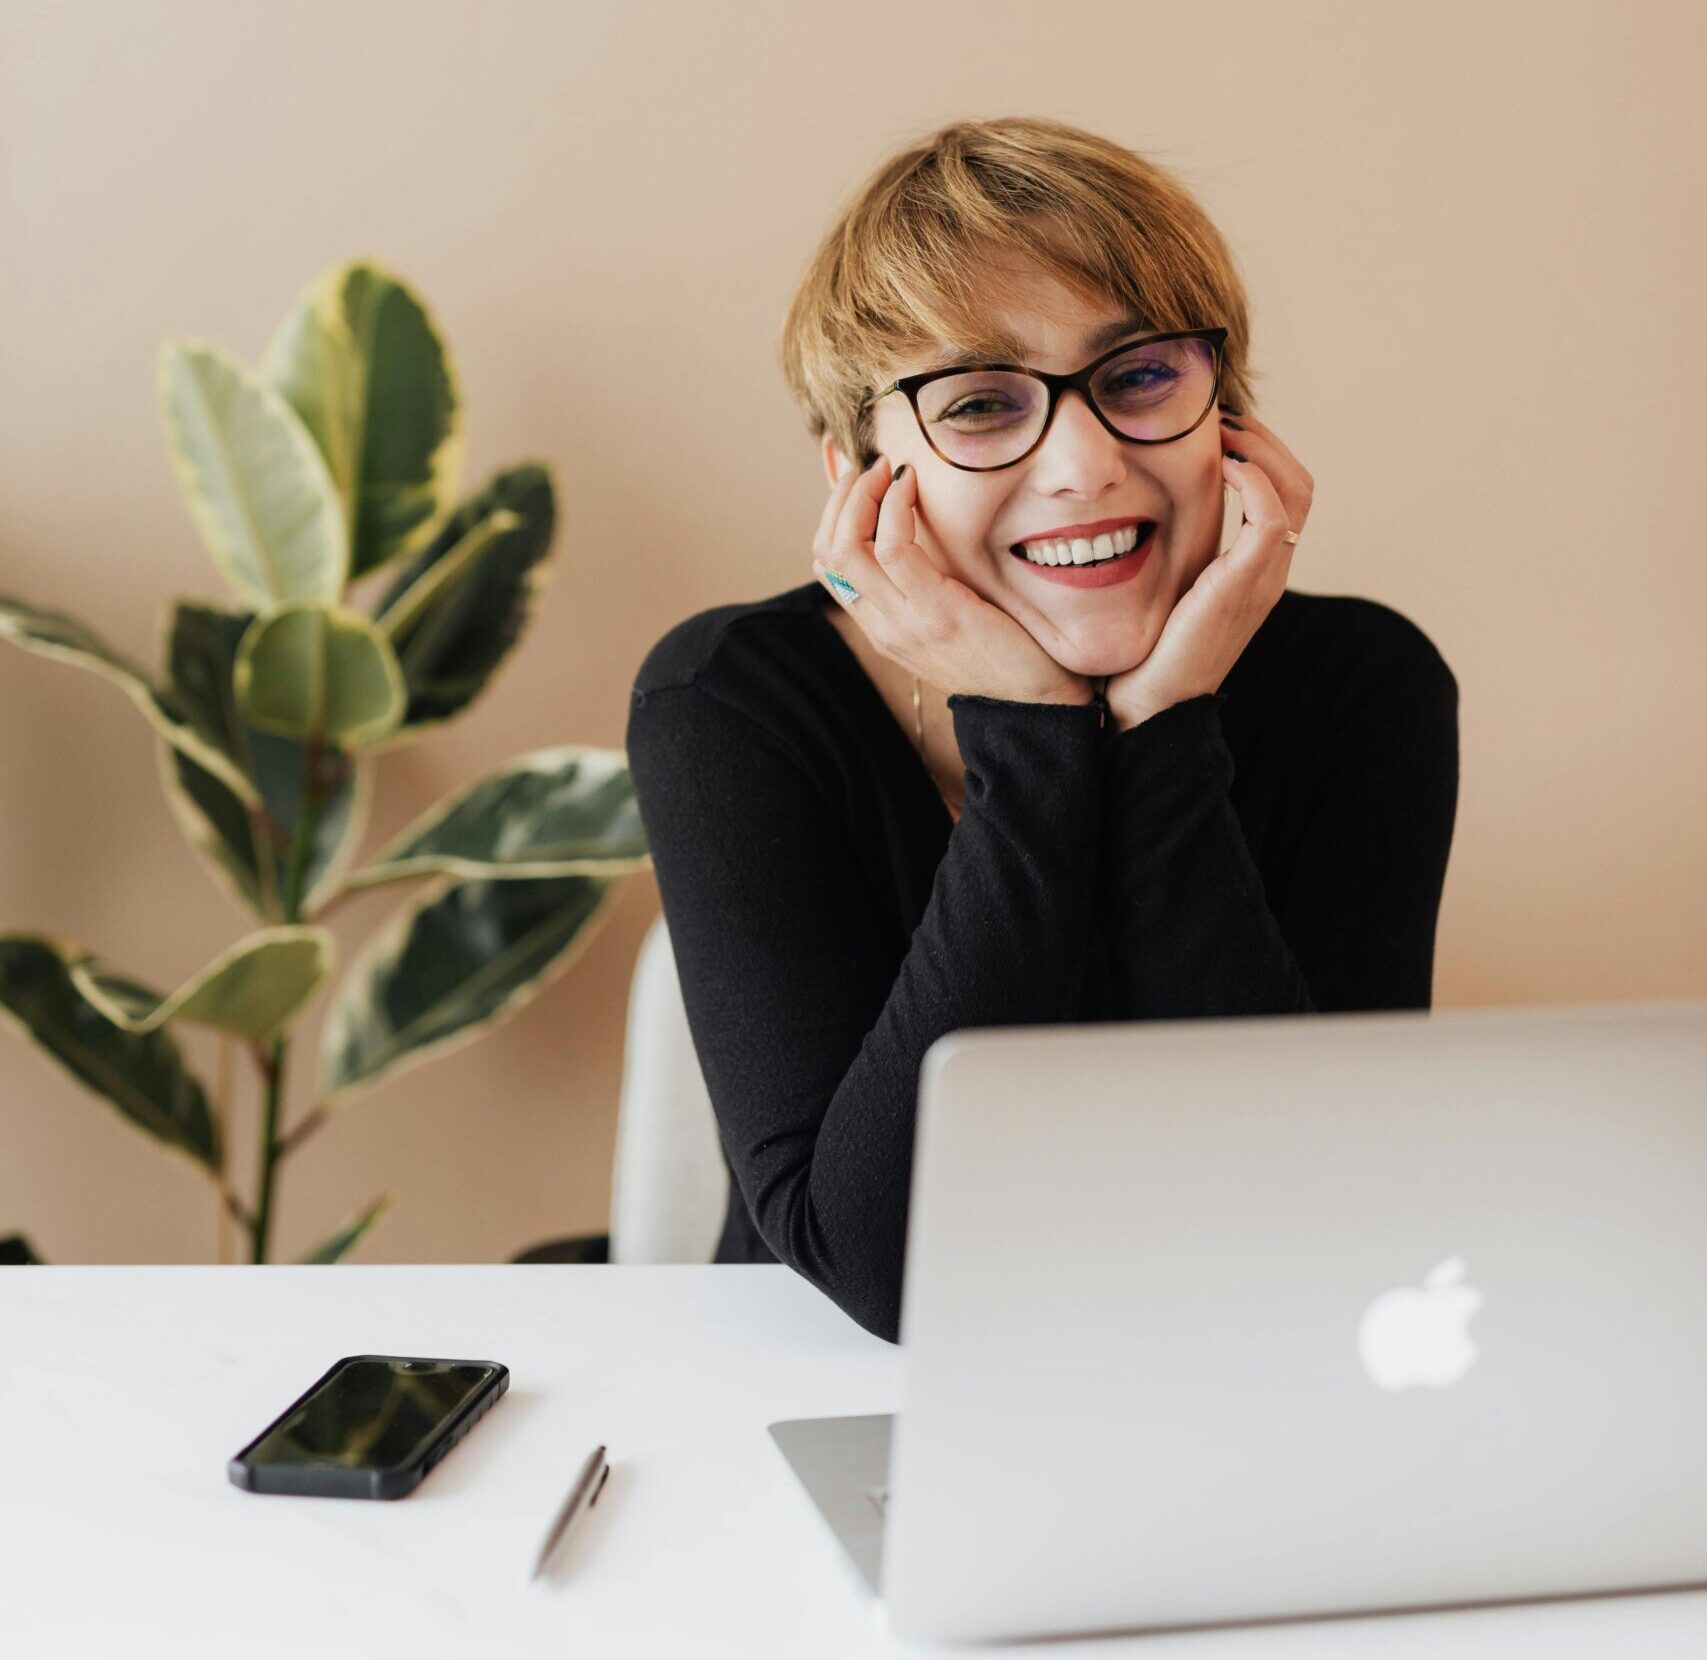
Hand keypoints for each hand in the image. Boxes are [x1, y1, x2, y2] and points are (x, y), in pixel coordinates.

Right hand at [813, 455, 1093, 706]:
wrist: (1039, 701)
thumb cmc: (1005, 651)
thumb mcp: (951, 616)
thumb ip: (927, 583)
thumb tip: (920, 529)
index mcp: (882, 628)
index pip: (828, 565)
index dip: (833, 514)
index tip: (861, 481)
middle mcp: (883, 627)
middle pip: (826, 551)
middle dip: (840, 497)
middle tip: (871, 466)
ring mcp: (904, 622)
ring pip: (847, 546)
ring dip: (862, 494)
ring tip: (888, 469)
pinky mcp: (936, 612)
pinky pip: (894, 548)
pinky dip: (895, 505)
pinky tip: (912, 485)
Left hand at [1103, 409, 1312, 729]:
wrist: (1147, 708)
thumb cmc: (1144, 653)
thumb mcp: (1162, 589)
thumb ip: (1169, 553)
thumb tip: (1135, 507)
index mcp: (1254, 571)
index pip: (1286, 491)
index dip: (1260, 449)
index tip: (1217, 426)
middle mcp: (1268, 572)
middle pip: (1301, 482)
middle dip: (1265, 438)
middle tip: (1220, 416)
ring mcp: (1262, 579)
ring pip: (1296, 490)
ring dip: (1261, 447)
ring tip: (1221, 429)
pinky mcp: (1245, 586)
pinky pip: (1273, 517)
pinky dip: (1254, 479)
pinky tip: (1220, 464)